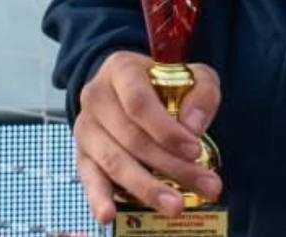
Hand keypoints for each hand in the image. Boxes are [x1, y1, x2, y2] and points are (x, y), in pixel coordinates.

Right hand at [74, 50, 222, 224]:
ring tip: (175, 205)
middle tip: (204, 185)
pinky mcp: (82, 156)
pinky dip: (99, 198)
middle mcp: (96, 96)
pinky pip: (89, 179)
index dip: (166, 129)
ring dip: (147, 187)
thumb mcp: (191, 75)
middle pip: (132, 137)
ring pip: (114, 162)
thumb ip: (202, 93)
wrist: (129, 88)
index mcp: (120, 69)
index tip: (195, 150)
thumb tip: (193, 126)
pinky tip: (108, 215)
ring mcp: (85, 128)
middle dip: (170, 165)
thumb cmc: (163, 82)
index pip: (139, 101)